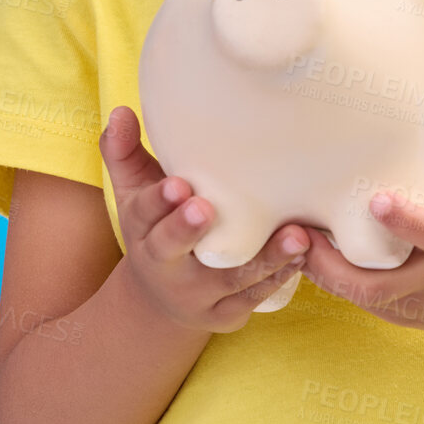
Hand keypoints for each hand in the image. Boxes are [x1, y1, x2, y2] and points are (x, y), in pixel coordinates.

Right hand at [99, 105, 311, 333]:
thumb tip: (120, 110)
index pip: (145, 214)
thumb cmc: (156, 226)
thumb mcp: (134, 192)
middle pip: (173, 249)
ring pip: (229, 277)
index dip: (160, 201)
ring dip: (264, 257)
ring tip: (295, 236)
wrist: (159, 301)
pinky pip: (254, 296)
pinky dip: (280, 275)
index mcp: (143, 231)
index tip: (178, 184)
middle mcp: (166, 266)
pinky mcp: (226, 313)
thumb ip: (124, 150)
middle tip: (207, 208)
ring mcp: (197, 294)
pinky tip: (304, 252)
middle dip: (187, 230)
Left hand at [298, 79, 423, 331]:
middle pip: (384, 282)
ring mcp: (419, 300)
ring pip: (364, 298)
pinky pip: (362, 302)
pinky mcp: (404, 313)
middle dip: (336, 264)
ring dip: (323, 273)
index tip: (374, 200)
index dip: (403, 221)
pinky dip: (333, 281)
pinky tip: (305, 253)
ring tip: (288, 239)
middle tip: (298, 231)